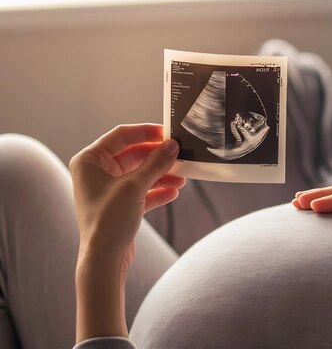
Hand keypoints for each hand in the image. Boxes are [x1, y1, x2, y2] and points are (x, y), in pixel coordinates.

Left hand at [70, 123, 184, 341]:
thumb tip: (172, 146)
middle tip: (179, 156)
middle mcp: (96, 172)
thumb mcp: (135, 186)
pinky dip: (157, 190)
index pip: (121, 136)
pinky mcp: (119, 204)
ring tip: (182, 178)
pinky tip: (174, 192)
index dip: (146, 133)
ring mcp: (108, 189)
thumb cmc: (108, 220)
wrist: (104, 258)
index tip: (167, 133)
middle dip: (157, 158)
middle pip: (133, 155)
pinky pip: (141, 191)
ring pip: (140, 174)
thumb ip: (155, 163)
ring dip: (161, 175)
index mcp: (90, 160)